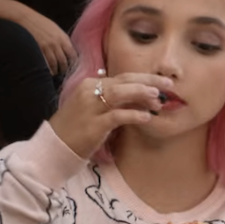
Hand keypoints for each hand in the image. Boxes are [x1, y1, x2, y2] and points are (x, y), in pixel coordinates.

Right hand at [13, 8, 76, 75]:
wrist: (26, 18)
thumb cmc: (42, 23)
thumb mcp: (56, 30)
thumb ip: (63, 40)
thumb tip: (70, 52)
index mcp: (63, 38)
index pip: (73, 55)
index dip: (74, 63)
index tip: (73, 68)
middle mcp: (56, 43)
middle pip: (64, 61)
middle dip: (65, 69)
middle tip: (64, 73)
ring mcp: (46, 47)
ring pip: (54, 64)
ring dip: (56, 70)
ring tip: (56, 73)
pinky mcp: (37, 50)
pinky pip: (44, 63)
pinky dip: (47, 69)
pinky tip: (48, 72)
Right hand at [48, 72, 167, 158]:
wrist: (55, 146)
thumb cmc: (78, 128)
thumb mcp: (96, 109)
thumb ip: (116, 101)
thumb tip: (143, 98)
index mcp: (90, 84)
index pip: (123, 77)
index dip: (145, 78)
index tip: (163, 81)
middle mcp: (89, 91)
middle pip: (124, 81)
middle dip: (149, 82)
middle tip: (169, 86)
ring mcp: (90, 107)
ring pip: (120, 94)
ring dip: (142, 95)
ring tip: (159, 100)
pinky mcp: (93, 125)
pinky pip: (117, 116)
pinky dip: (133, 115)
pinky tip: (147, 118)